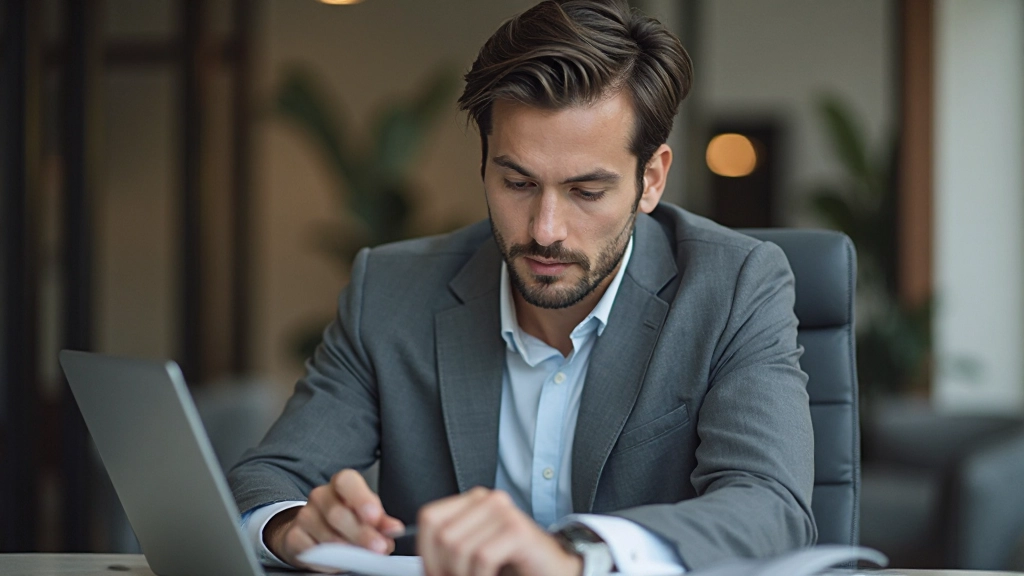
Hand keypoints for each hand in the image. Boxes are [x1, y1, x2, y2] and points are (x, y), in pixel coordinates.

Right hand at [264, 469, 404, 570]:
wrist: (314, 531)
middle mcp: (320, 496)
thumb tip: (394, 529)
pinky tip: (339, 563)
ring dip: (347, 550)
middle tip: (377, 547)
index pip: (346, 482)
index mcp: (341, 484)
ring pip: (326, 535)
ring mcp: (305, 515)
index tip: (374, 516)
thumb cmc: (347, 519)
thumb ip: (382, 522)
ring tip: (361, 557)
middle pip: (337, 513)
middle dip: (360, 533)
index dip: (361, 499)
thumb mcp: (368, 516)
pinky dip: (329, 561)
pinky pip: (312, 552)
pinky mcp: (294, 537)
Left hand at [417, 487, 582, 575]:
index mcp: (473, 501)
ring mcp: (504, 512)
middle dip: (443, 569)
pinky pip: (482, 558)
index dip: (425, 551)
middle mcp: (489, 499)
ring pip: (459, 549)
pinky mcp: (517, 530)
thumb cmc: (513, 565)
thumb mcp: (472, 555)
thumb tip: (422, 565)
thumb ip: (447, 551)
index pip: (429, 518)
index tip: (433, 572)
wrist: (555, 571)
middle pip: (442, 536)